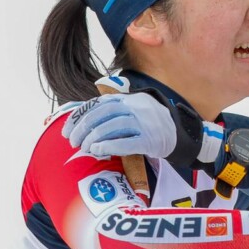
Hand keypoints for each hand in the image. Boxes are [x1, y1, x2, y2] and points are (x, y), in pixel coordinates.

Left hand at [62, 89, 220, 167]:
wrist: (181, 135)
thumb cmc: (151, 125)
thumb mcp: (134, 110)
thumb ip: (112, 110)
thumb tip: (79, 114)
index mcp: (131, 99)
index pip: (100, 104)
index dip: (81, 116)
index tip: (67, 130)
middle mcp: (138, 107)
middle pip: (105, 113)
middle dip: (84, 127)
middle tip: (73, 141)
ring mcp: (146, 122)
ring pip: (114, 126)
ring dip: (94, 137)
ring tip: (85, 148)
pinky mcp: (151, 139)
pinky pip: (128, 141)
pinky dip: (110, 145)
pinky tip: (98, 149)